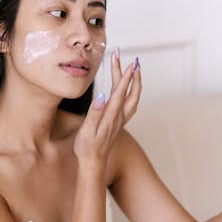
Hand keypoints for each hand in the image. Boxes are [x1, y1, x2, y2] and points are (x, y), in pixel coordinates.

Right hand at [73, 51, 141, 168]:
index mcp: (111, 115)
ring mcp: (120, 120)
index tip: (129, 62)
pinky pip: (130, 104)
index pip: (120, 91)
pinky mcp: (118, 123)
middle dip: (129, 73)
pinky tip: (128, 90)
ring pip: (133, 97)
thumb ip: (94, 112)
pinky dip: (132, 92)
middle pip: (128, 91)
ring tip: (133, 69)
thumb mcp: (87, 130)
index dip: (125, 76)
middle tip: (125, 58)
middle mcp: (119, 116)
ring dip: (134, 82)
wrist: (93, 163)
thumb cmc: (87, 148)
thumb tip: (101, 95)